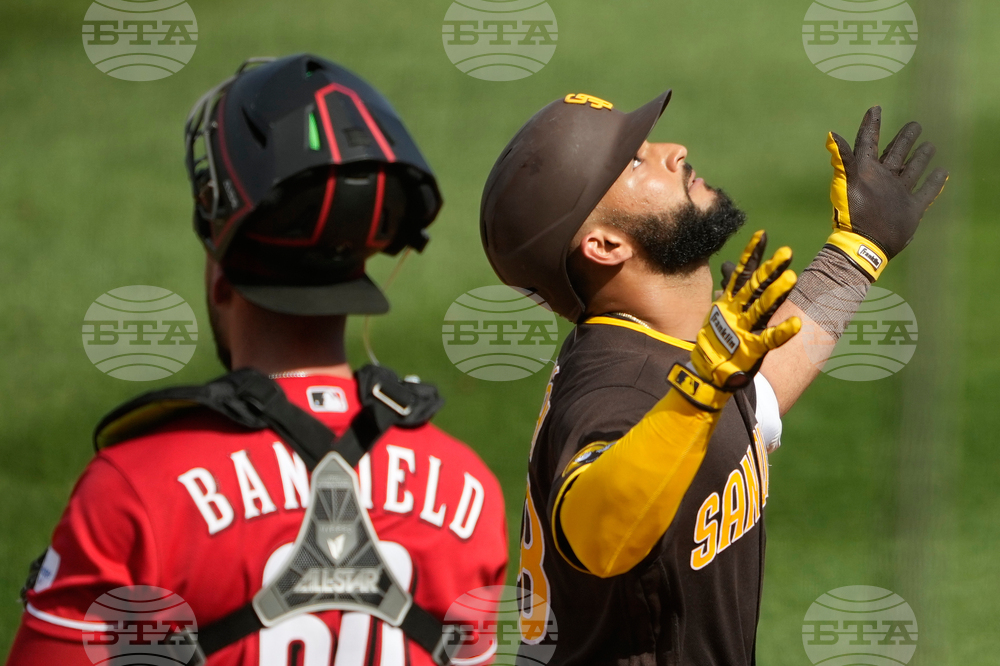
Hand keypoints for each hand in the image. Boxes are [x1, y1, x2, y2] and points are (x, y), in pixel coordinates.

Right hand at [669, 231, 801, 409]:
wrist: (704, 375)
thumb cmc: (714, 345)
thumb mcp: (717, 316)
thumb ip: (728, 295)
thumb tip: (729, 271)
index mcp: (728, 303)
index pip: (742, 273)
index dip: (752, 254)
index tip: (763, 235)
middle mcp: (735, 312)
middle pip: (755, 286)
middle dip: (770, 269)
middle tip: (786, 253)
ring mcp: (742, 330)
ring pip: (761, 307)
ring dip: (776, 292)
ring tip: (791, 277)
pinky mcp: (750, 349)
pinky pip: (769, 339)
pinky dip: (782, 332)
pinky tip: (797, 325)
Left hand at [825, 106, 948, 279]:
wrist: (865, 246)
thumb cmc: (853, 214)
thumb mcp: (847, 183)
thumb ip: (843, 159)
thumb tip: (830, 134)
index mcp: (867, 171)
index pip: (869, 142)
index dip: (872, 125)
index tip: (875, 108)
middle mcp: (883, 179)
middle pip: (895, 153)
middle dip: (904, 139)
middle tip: (914, 124)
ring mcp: (898, 193)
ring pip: (911, 169)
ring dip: (919, 157)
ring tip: (928, 144)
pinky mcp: (911, 209)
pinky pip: (926, 191)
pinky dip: (934, 182)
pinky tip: (942, 171)